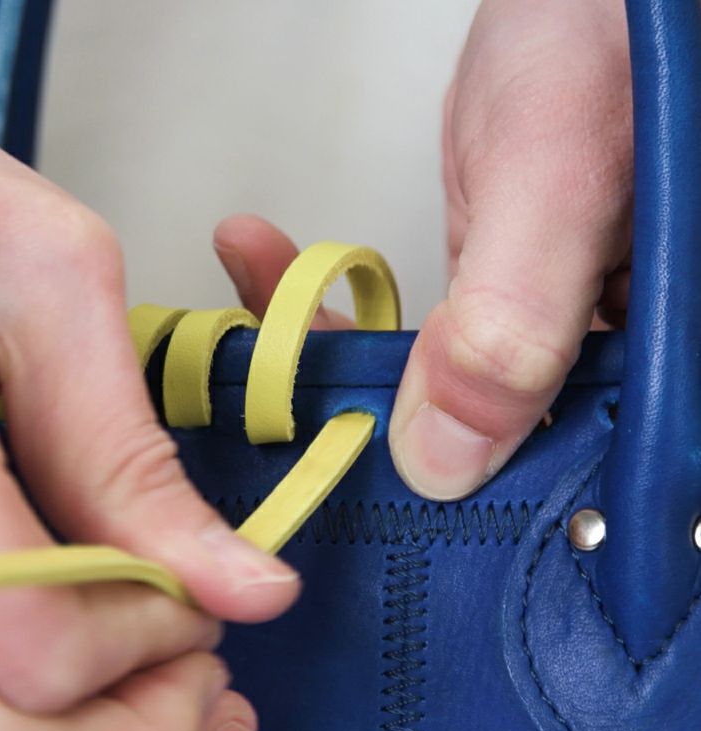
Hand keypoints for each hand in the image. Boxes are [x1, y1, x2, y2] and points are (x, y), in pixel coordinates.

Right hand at [0, 117, 298, 730]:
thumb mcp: (54, 297)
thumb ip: (133, 458)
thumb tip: (251, 588)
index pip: (36, 639)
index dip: (152, 640)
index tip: (215, 607)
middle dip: (127, 729)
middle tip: (200, 682)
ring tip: (170, 697)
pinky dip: (48, 715)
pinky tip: (104, 685)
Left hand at [213, 0, 632, 500]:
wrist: (575, 1)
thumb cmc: (603, 46)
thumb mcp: (554, 184)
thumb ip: (510, 323)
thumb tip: (447, 460)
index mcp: (646, 365)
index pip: (549, 477)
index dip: (447, 496)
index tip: (347, 475)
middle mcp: (593, 364)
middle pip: (479, 447)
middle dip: (374, 427)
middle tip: (285, 400)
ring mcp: (534, 334)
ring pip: (432, 393)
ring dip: (342, 361)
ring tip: (269, 321)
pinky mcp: (489, 302)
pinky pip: (410, 335)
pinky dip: (343, 310)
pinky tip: (284, 272)